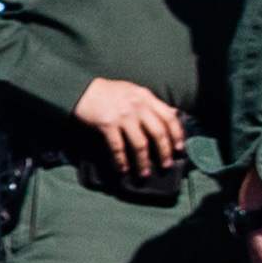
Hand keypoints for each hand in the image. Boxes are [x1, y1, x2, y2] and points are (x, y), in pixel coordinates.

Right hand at [71, 75, 187, 181]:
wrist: (82, 89)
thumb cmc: (110, 92)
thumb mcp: (135, 91)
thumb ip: (152, 103)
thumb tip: (173, 114)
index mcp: (146, 97)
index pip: (169, 117)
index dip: (177, 135)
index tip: (179, 148)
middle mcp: (137, 106)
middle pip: (158, 133)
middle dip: (164, 152)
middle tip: (166, 165)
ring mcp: (122, 116)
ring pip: (140, 144)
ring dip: (143, 161)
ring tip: (144, 173)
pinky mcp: (107, 124)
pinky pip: (118, 147)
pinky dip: (121, 161)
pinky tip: (123, 169)